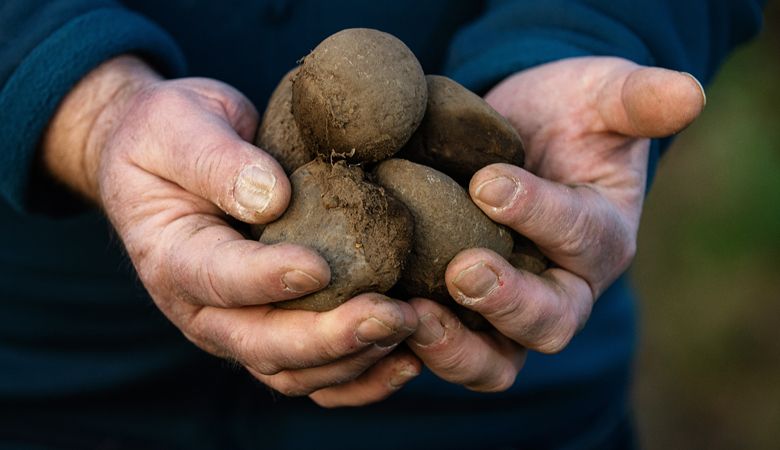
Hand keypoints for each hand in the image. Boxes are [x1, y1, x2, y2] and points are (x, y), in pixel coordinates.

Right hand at [42, 56, 419, 406]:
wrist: (170, 155)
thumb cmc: (172, 133)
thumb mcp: (179, 126)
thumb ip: (216, 161)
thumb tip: (271, 199)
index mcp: (172, 257)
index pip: (216, 279)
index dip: (266, 279)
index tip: (319, 266)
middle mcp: (203, 309)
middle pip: (263, 346)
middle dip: (330, 339)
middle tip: (392, 315)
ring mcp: (241, 327)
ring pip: (295, 373)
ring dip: (356, 361)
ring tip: (414, 328)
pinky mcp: (276, 328)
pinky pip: (316, 372)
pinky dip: (361, 377)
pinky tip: (408, 359)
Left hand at [407, 57, 705, 390]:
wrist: (518, 134)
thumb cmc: (565, 115)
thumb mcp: (602, 96)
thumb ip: (638, 100)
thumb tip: (689, 93)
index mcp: (602, 238)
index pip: (581, 239)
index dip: (540, 215)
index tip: (489, 183)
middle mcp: (562, 287)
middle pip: (548, 324)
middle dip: (509, 304)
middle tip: (463, 273)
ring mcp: (510, 308)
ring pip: (497, 360)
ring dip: (455, 347)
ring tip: (411, 316)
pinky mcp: (462, 312)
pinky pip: (445, 347)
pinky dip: (414, 343)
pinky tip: (378, 315)